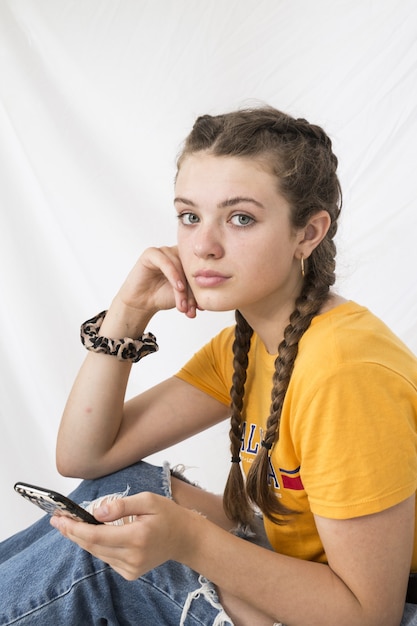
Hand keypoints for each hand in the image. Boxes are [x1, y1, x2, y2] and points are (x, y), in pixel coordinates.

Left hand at [50, 492, 194, 579]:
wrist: (185, 538)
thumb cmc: (167, 515)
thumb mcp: (148, 500)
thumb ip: (120, 505)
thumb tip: (96, 511)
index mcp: (137, 536)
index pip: (96, 535)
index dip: (75, 528)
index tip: (60, 519)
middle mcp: (132, 556)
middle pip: (93, 545)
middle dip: (73, 533)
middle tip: (57, 520)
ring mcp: (131, 568)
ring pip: (97, 552)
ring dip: (82, 539)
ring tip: (69, 525)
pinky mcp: (130, 573)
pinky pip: (106, 558)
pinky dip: (97, 545)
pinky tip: (92, 534)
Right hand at [117, 246, 199, 318]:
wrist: (143, 302)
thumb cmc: (163, 296)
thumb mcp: (184, 295)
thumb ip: (196, 291)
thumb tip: (210, 298)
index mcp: (187, 260)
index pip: (199, 270)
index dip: (201, 289)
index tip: (200, 308)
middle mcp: (177, 253)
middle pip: (190, 268)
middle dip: (192, 291)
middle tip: (191, 308)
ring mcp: (164, 251)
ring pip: (179, 267)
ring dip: (182, 288)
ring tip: (182, 304)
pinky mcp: (151, 253)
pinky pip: (165, 261)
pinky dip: (173, 275)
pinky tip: (178, 287)